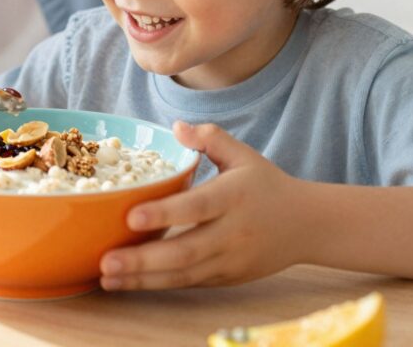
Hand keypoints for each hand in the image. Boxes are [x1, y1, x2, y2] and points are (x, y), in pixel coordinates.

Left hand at [99, 121, 307, 289]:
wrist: (306, 225)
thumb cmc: (266, 184)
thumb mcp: (243, 154)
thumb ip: (210, 137)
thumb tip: (175, 126)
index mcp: (234, 196)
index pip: (197, 207)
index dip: (164, 214)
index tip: (131, 216)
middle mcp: (232, 232)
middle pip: (185, 250)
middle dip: (143, 259)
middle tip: (106, 261)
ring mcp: (230, 260)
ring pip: (183, 274)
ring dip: (143, 279)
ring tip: (107, 278)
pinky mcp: (226, 278)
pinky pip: (188, 283)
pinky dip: (157, 285)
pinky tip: (127, 283)